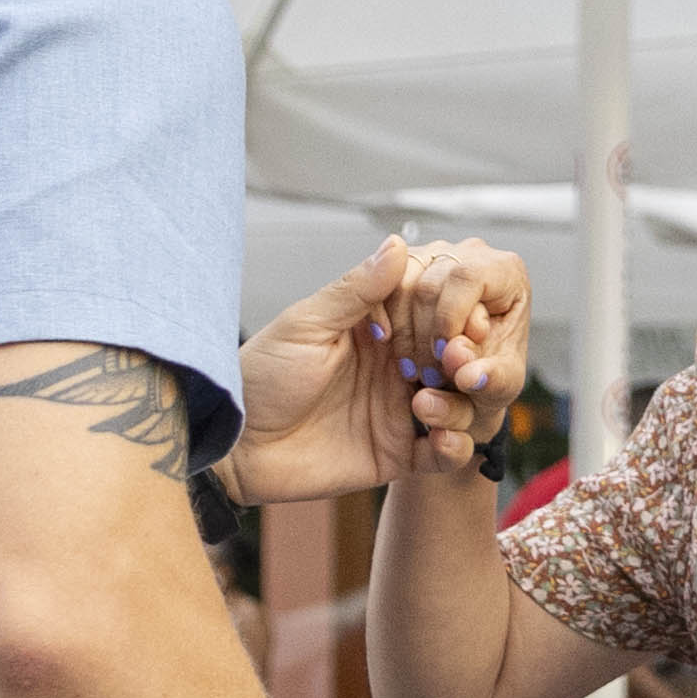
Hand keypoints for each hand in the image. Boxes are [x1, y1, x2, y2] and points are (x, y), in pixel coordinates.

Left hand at [230, 237, 534, 504]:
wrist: (234, 448)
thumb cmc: (259, 378)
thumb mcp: (307, 326)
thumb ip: (356, 290)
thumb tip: (398, 243)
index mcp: (374, 329)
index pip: (431, 313)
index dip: (449, 316)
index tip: (456, 322)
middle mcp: (392, 367)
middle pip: (453, 359)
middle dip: (462, 362)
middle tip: (454, 364)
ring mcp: (398, 410)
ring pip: (457, 405)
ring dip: (459, 405)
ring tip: (426, 405)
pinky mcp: (397, 453)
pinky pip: (442, 453)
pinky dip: (454, 448)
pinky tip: (441, 441)